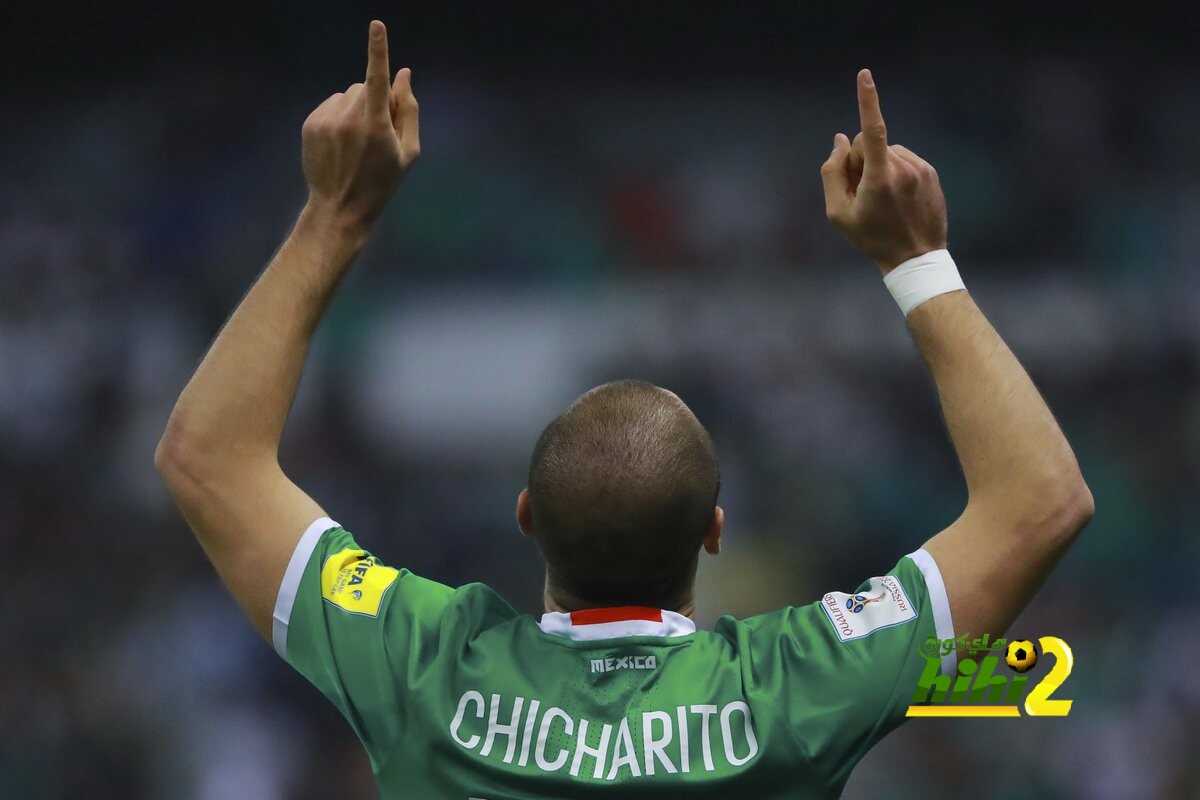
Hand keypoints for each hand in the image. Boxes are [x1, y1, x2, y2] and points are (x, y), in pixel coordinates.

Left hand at [301, 20, 420, 230]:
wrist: (340, 207)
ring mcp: (326, 120)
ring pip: (347, 95)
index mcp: (375, 125)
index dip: (378, 50)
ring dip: (355, 108)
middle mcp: (348, 118)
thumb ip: (409, 111)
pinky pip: (330, 105)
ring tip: (356, 141)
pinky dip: (338, 116)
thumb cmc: (382, 182)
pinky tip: (341, 142)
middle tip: (377, 133)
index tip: (376, 26)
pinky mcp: (310, 123)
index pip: (377, 78)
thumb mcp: (408, 153)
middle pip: (364, 87)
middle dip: (373, 100)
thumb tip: (404, 74)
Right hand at [820, 69, 947, 272]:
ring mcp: (921, 168)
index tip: (865, 75)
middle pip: (869, 145)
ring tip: (882, 199)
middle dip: (859, 160)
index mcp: (880, 177)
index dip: (867, 100)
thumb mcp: (839, 214)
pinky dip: (894, 171)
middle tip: (861, 193)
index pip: (872, 130)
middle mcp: (903, 167)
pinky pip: (904, 160)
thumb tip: (839, 141)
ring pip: (887, 151)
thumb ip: (832, 173)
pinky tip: (896, 198)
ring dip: (878, 167)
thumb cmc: (872, 238)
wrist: (916, 257)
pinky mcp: (931, 172)